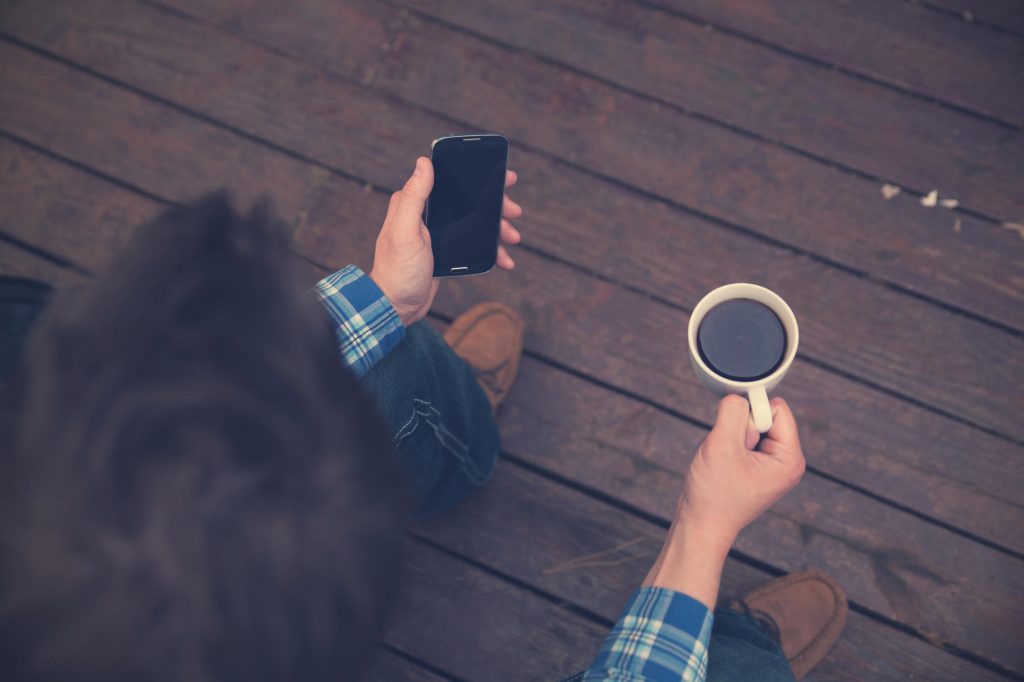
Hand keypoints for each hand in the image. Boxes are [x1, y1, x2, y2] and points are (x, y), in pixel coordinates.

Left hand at [369, 157, 523, 326]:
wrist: (396, 305)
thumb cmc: (397, 270)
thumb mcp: (405, 231)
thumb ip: (414, 196)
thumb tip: (424, 162)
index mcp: (414, 203)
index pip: (450, 180)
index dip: (478, 177)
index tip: (503, 178)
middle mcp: (425, 215)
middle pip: (468, 202)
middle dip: (495, 206)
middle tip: (514, 212)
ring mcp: (437, 233)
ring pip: (474, 223)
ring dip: (496, 229)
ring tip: (512, 237)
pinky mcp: (445, 251)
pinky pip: (472, 244)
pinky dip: (490, 250)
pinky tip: (503, 258)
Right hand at [642, 395, 803, 606]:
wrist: (700, 526)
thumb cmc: (714, 494)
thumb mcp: (722, 445)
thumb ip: (733, 412)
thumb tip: (739, 394)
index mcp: (790, 459)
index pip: (778, 410)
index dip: (752, 414)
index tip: (736, 438)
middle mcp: (787, 462)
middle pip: (766, 417)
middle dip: (741, 428)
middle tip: (729, 456)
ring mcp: (772, 466)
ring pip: (751, 427)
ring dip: (731, 437)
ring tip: (724, 463)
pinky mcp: (756, 468)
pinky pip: (743, 439)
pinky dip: (728, 445)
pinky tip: (722, 466)